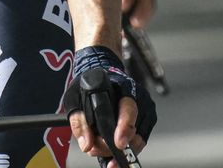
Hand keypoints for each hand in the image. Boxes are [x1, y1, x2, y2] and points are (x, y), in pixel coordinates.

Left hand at [63, 46, 155, 166]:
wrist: (100, 72)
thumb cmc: (88, 84)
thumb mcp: (75, 98)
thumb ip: (79, 122)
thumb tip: (86, 145)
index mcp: (123, 87)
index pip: (129, 109)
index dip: (124, 128)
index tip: (118, 144)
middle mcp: (139, 98)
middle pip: (134, 130)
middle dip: (114, 146)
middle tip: (96, 150)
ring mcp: (146, 110)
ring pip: (138, 139)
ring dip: (118, 149)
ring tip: (98, 149)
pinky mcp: (147, 120)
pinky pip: (139, 140)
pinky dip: (125, 146)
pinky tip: (110, 148)